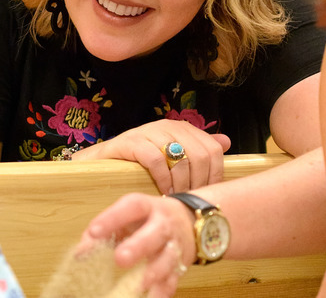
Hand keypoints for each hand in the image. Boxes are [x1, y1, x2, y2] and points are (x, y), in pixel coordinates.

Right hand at [75, 119, 230, 193]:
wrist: (100, 163)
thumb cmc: (139, 164)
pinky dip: (162, 179)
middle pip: (200, 155)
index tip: (206, 195)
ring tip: (176, 199)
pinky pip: (155, 160)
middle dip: (198, 183)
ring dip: (181, 185)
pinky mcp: (130, 141)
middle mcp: (167, 125)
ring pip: (181, 158)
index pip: (213, 150)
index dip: (214, 176)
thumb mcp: (171, 156)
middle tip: (190, 201)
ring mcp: (148, 131)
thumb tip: (225, 141)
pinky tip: (161, 191)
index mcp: (182, 128)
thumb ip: (198, 149)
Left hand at [79, 193, 195, 297]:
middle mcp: (163, 224)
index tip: (93, 232)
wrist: (187, 220)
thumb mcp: (127, 215)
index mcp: (146, 207)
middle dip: (138, 246)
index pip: (130, 207)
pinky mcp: (180, 265)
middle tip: (120, 259)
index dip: (112, 218)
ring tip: (140, 284)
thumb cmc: (148, 219)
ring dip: (154, 272)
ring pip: (168, 258)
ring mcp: (174, 245)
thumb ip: (103, 230)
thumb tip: (81, 253)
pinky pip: (173, 279)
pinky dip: (163, 291)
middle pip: (154, 233)